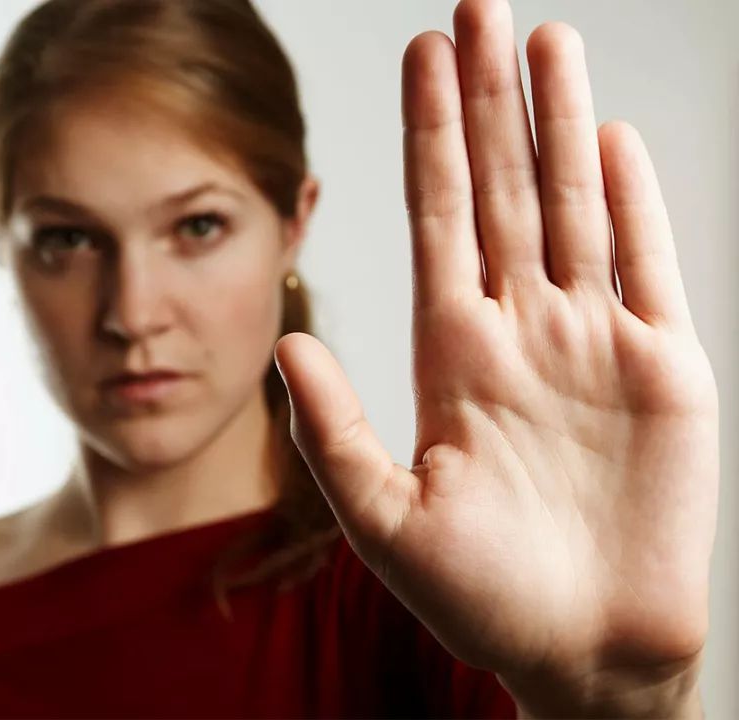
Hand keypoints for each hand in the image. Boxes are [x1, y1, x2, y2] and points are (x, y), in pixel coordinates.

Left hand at [274, 0, 718, 715]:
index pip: (435, 219)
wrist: (581, 651)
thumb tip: (287, 344)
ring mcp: (590, 340)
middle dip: (486, 100)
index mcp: (451, 354)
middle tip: (474, 9)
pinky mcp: (663, 367)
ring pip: (570, 205)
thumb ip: (332, 431)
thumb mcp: (384, 520)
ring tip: (543, 39)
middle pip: (499, 188)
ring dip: (555, 121)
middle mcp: (518, 329)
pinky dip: (628, 198)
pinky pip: (645, 262)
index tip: (418, 59)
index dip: (427, 138)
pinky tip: (604, 135)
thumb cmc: (479, 597)